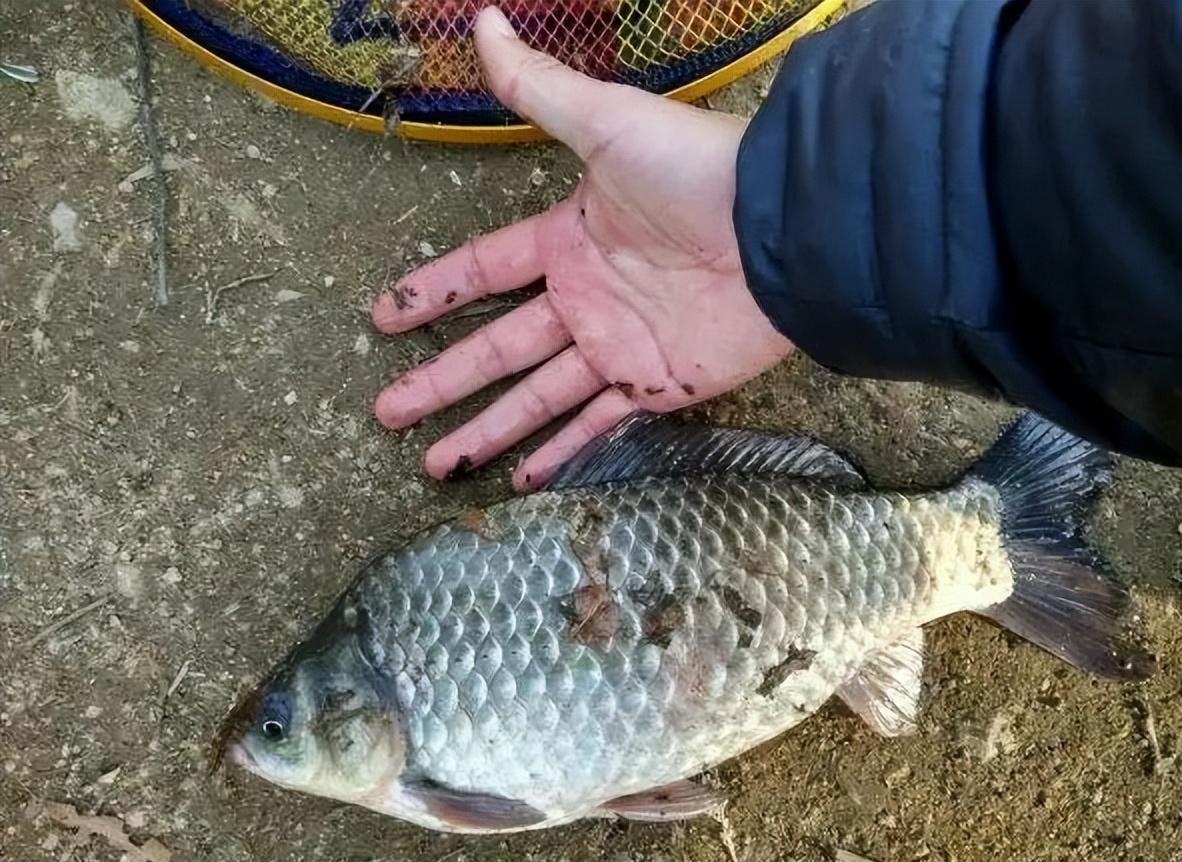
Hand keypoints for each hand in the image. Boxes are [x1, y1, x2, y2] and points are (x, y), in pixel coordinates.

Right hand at [372, 7, 792, 488]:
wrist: (783, 230)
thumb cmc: (695, 172)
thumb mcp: (607, 124)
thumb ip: (541, 89)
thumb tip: (485, 20)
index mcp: (565, 241)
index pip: (481, 272)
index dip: (431, 292)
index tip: (382, 317)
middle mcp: (583, 300)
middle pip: (496, 350)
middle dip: (440, 381)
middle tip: (387, 411)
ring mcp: (618, 348)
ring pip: (535, 399)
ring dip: (485, 431)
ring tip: (433, 464)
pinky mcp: (658, 386)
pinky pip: (598, 426)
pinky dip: (562, 453)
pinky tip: (521, 479)